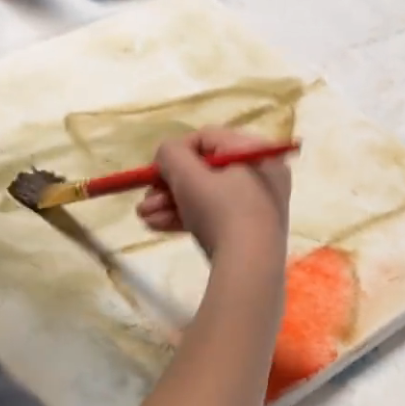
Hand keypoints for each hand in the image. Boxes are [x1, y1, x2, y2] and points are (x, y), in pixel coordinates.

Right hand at [137, 127, 291, 257]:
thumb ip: (170, 154)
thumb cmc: (221, 211)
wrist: (249, 267)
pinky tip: (157, 226)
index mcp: (253, 151)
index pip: (207, 138)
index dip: (175, 152)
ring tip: (144, 217)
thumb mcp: (188, 176)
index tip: (154, 171)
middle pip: (204, 170)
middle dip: (167, 186)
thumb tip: (166, 155)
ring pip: (205, 196)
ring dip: (170, 204)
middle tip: (145, 200)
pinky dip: (186, 218)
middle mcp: (260, 174)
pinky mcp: (248, 231)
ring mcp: (256, 205)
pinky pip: (214, 215)